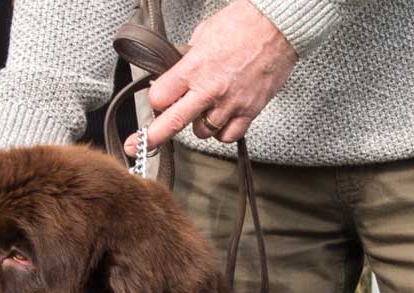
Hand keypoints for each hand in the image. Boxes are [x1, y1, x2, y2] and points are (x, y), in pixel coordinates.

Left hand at [125, 0, 295, 151]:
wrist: (276, 27)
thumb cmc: (242, 25)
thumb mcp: (203, 34)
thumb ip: (188, 60)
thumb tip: (177, 70)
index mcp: (194, 67)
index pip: (160, 97)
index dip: (156, 100)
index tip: (157, 102)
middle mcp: (210, 89)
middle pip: (173, 122)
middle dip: (151, 137)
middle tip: (136, 146)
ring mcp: (230, 104)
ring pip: (203, 132)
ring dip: (199, 125)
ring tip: (205, 110)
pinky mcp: (249, 111)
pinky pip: (228, 135)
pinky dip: (222, 132)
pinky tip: (223, 120)